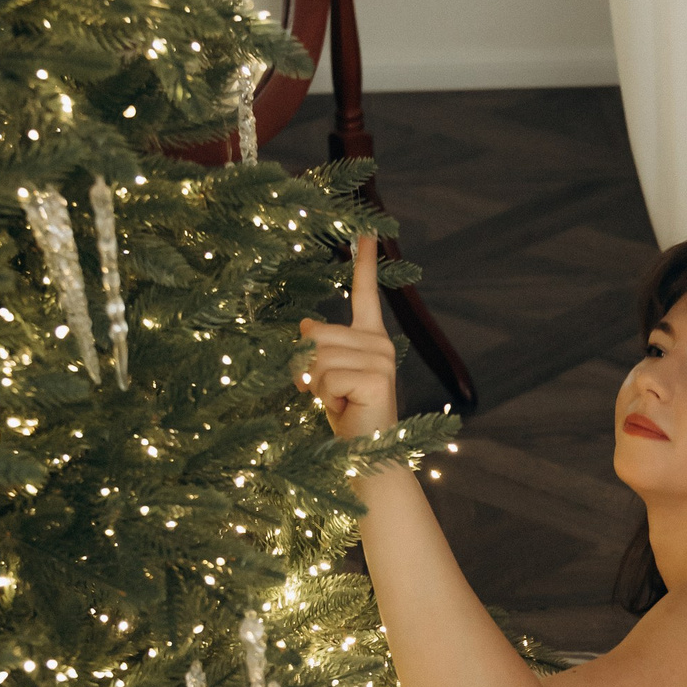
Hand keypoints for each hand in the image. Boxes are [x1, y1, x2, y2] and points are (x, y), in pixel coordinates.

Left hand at [295, 233, 399, 437]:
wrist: (370, 457)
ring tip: (338, 402)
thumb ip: (319, 349)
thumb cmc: (348, 417)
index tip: (367, 229)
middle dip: (308, 367)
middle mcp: (381, 343)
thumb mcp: (327, 378)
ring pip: (317, 356)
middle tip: (328, 393)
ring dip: (315, 385)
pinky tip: (345, 409)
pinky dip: (325, 398)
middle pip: (315, 333)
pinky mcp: (376, 377)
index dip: (365, 262)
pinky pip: (325, 377)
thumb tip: (305, 324)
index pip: (366, 294)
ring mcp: (381, 359)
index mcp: (372, 339)